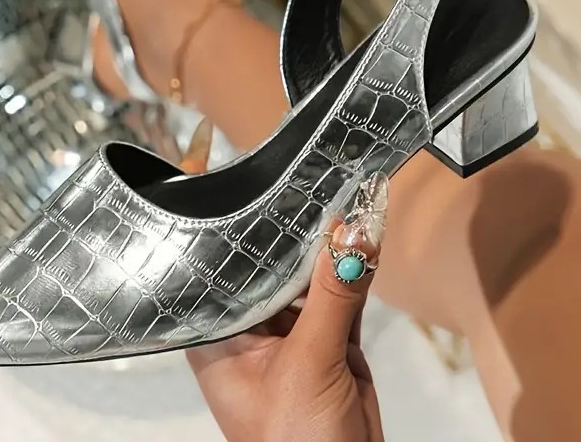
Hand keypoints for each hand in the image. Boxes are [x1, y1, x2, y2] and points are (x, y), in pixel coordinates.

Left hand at [186, 177, 387, 441]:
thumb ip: (334, 296)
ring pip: (305, 274)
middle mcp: (248, 326)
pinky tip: (365, 232)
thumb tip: (357, 231)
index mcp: (217, 332)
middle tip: (301, 167)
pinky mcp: (328, 341)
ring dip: (325, 242)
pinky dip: (353, 268)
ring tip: (339, 185)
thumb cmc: (295, 440)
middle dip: (284, 223)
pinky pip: (339, 294)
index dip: (224, 218)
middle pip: (265, 262)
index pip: (215, 263)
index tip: (229, 166)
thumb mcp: (309, 363)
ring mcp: (290, 332)